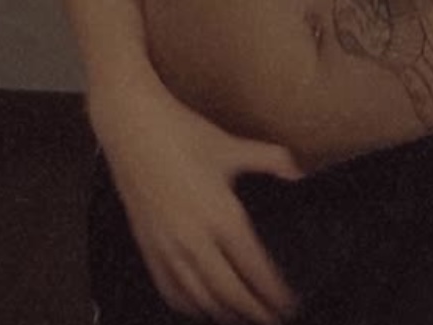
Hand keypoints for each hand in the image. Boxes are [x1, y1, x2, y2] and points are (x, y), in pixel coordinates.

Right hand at [89, 79, 305, 323]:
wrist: (132, 126)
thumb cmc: (183, 133)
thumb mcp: (231, 144)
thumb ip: (271, 159)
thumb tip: (300, 171)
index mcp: (222, 215)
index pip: (254, 270)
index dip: (274, 294)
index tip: (289, 306)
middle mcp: (196, 240)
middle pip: (231, 294)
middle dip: (255, 312)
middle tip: (272, 321)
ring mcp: (169, 248)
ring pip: (201, 299)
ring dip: (225, 315)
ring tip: (244, 318)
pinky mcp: (148, 247)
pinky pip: (170, 291)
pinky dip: (190, 307)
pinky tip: (201, 307)